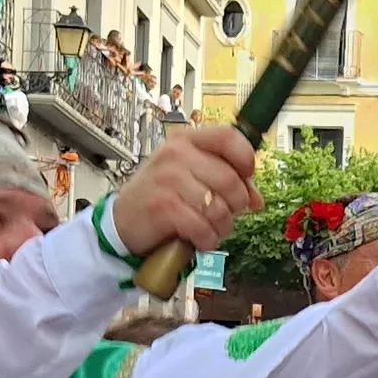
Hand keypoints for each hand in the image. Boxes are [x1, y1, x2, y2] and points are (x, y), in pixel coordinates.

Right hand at [111, 127, 261, 259]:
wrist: (121, 221)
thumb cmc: (160, 197)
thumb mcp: (189, 177)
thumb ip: (224, 179)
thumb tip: (256, 199)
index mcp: (186, 140)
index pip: (228, 137)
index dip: (246, 158)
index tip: (247, 176)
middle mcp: (176, 155)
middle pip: (230, 178)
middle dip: (237, 204)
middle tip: (228, 214)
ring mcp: (168, 179)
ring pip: (219, 207)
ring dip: (223, 226)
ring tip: (212, 229)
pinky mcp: (163, 207)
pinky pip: (203, 227)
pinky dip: (208, 240)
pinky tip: (200, 239)